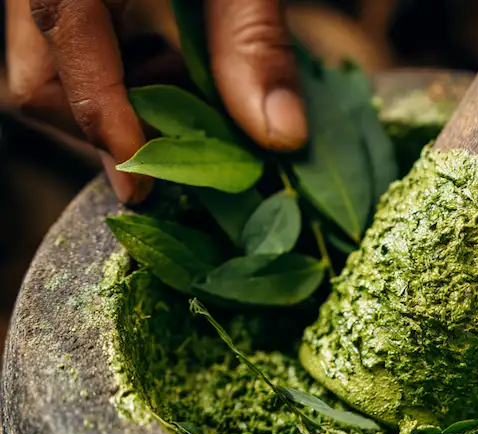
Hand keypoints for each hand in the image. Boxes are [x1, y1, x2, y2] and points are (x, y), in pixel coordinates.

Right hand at [6, 0, 306, 202]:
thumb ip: (254, 37)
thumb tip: (280, 138)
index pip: (55, 51)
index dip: (103, 125)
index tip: (145, 188)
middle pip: (34, 76)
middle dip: (107, 125)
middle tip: (182, 141)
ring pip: (43, 64)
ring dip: (116, 99)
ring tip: (186, 87)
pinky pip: (64, 38)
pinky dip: (117, 66)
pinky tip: (167, 55)